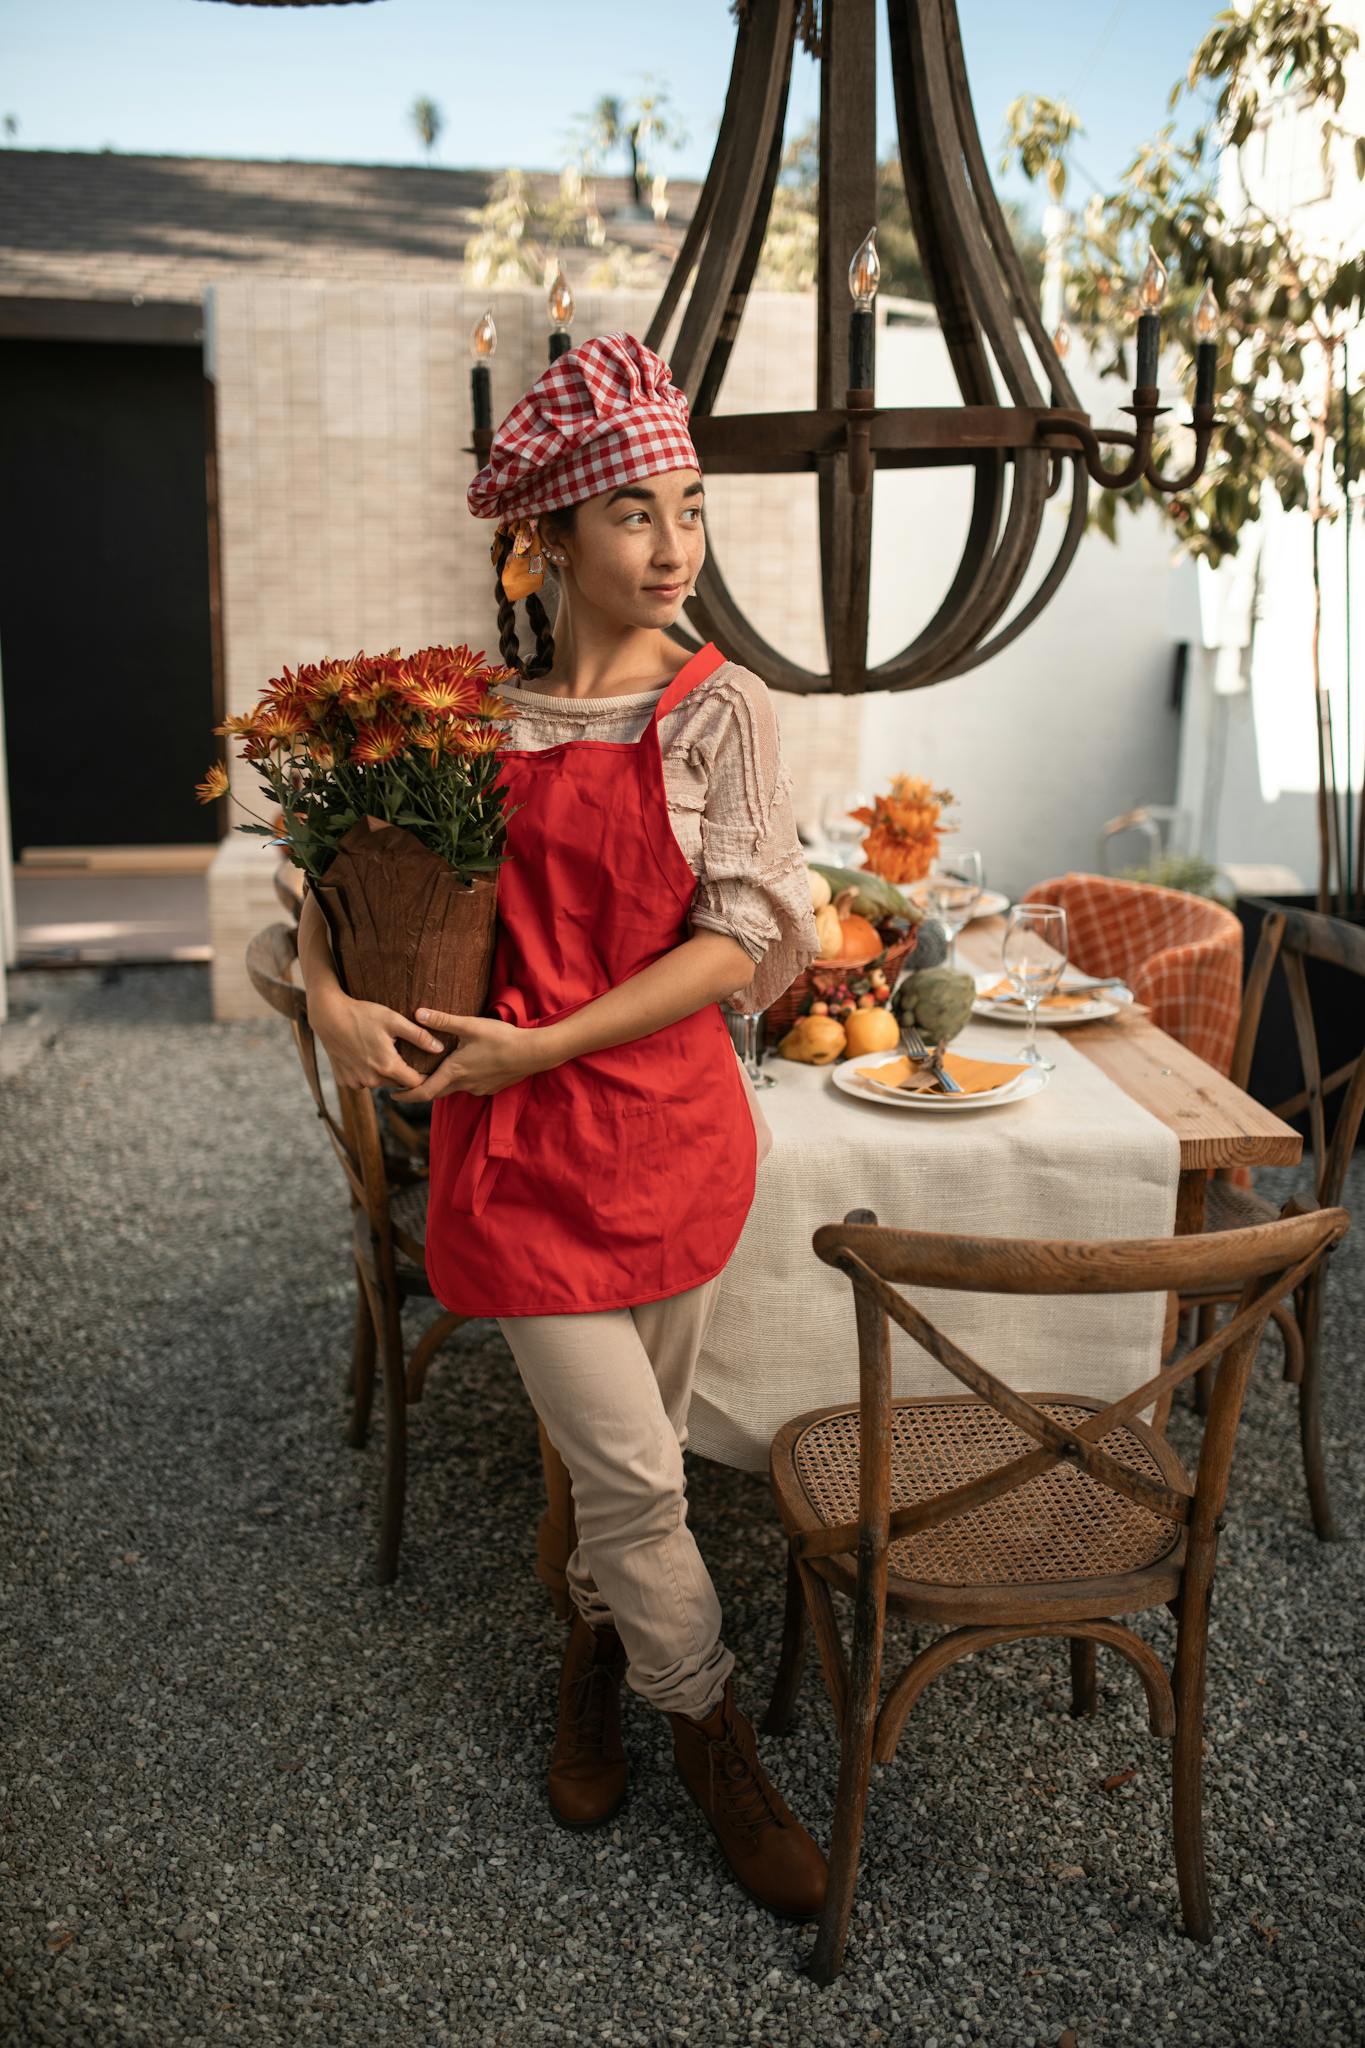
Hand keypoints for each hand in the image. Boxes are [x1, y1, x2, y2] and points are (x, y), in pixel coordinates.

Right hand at [307, 988, 445, 1091]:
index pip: (415, 1083)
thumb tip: (440, 1049)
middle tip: (402, 1054)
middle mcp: (371, 1080)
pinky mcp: (344, 1081)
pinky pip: (362, 1082)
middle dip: (403, 1072)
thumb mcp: (394, 1020)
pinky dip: (366, 1073)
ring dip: (383, 1073)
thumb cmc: (363, 1014)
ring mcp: (356, 1081)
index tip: (427, 1067)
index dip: (423, 1076)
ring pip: (379, 1083)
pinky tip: (364, 1056)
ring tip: (381, 1052)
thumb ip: (419, 1036)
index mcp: (387, 1066)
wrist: (328, 1016)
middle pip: (397, 1083)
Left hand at [389, 1008, 554, 1104]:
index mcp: (455, 1071)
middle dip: (421, 1089)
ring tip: (435, 1072)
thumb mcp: (470, 1025)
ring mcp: (479, 1088)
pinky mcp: (491, 1087)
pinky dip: (461, 1081)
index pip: (424, 1091)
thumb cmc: (502, 1039)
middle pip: (437, 1093)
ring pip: (454, 1089)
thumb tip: (417, 1013)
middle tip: (407, 1083)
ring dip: (442, 1084)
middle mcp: (464, 1084)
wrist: (533, 1053)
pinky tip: (466, 1068)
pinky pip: (470, 1087)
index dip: (406, 1095)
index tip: (392, 1095)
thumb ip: (443, 1021)